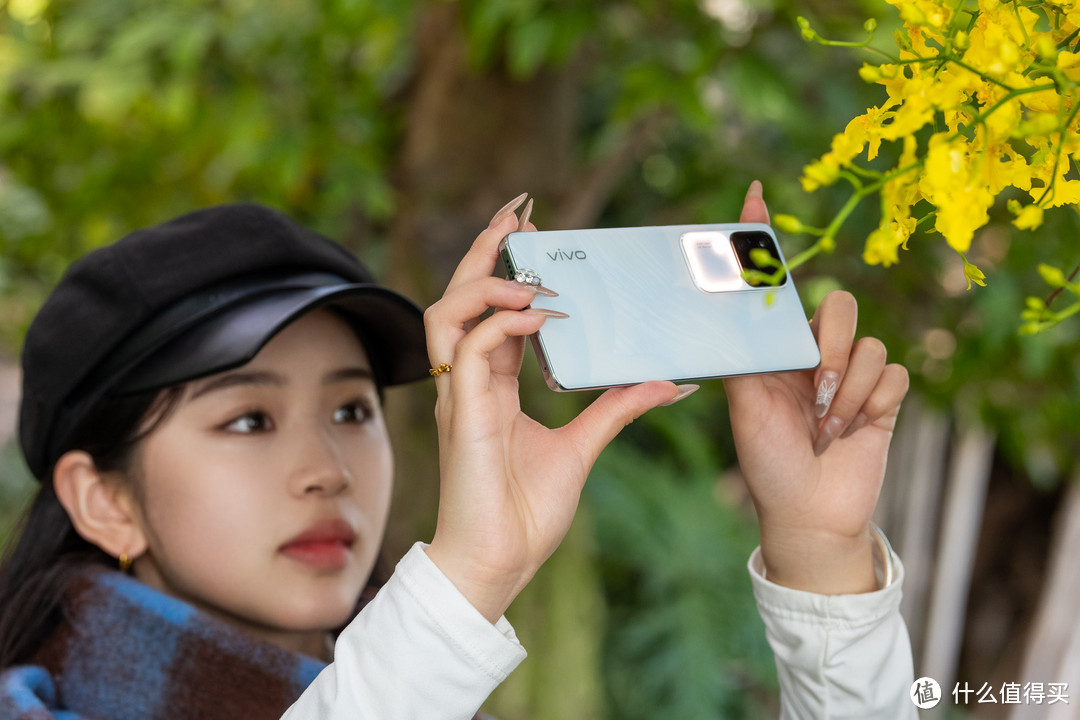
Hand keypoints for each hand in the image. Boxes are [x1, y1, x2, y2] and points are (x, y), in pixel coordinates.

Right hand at [422, 194, 692, 621]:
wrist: (499, 564)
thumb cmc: (525, 513)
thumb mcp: (583, 447)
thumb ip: (616, 408)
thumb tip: (665, 381)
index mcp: (491, 386)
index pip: (492, 311)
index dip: (506, 269)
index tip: (532, 231)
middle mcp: (469, 382)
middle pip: (459, 297)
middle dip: (483, 250)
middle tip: (518, 213)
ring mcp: (459, 396)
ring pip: (448, 313)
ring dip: (486, 281)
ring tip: (528, 266)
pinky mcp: (462, 415)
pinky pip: (473, 350)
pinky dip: (505, 325)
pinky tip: (542, 316)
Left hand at [725, 182, 909, 594]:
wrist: (808, 512)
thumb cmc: (767, 460)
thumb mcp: (743, 403)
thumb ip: (740, 354)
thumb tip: (715, 311)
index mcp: (776, 349)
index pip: (774, 286)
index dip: (762, 241)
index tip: (751, 196)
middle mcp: (814, 352)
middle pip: (838, 304)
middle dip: (830, 348)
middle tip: (815, 391)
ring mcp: (852, 373)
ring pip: (869, 342)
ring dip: (848, 391)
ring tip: (829, 426)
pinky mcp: (884, 396)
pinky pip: (894, 371)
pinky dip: (874, 404)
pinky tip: (855, 430)